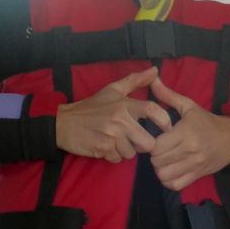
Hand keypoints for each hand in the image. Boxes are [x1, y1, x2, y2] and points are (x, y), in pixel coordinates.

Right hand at [55, 67, 171, 162]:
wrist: (63, 123)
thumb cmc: (91, 107)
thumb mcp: (112, 90)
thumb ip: (135, 81)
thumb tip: (155, 69)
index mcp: (124, 104)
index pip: (152, 110)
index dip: (164, 121)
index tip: (166, 128)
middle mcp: (119, 119)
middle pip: (147, 142)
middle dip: (143, 145)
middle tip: (134, 140)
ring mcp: (110, 135)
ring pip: (132, 154)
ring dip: (125, 151)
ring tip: (115, 141)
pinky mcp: (102, 148)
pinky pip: (118, 159)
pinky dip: (113, 156)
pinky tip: (105, 147)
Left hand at [150, 77, 229, 190]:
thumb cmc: (206, 121)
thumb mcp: (189, 106)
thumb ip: (168, 95)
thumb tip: (152, 79)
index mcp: (185, 132)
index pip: (156, 145)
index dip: (150, 144)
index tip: (153, 139)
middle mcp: (189, 150)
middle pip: (157, 161)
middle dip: (153, 156)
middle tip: (157, 150)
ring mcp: (194, 165)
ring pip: (164, 175)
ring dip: (159, 169)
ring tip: (163, 161)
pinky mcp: (197, 176)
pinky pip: (175, 185)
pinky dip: (168, 180)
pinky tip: (170, 171)